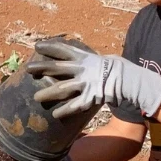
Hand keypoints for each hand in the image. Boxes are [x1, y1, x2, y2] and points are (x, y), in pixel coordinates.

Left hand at [25, 40, 160, 119]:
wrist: (132, 79)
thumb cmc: (118, 68)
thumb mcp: (102, 60)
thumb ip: (90, 61)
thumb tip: (82, 60)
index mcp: (86, 58)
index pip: (64, 50)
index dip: (50, 48)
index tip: (37, 46)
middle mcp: (83, 69)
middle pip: (58, 67)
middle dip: (42, 68)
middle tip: (28, 69)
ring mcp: (86, 83)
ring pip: (62, 88)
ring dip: (48, 93)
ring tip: (36, 97)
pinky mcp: (91, 97)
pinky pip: (75, 105)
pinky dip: (65, 110)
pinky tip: (56, 114)